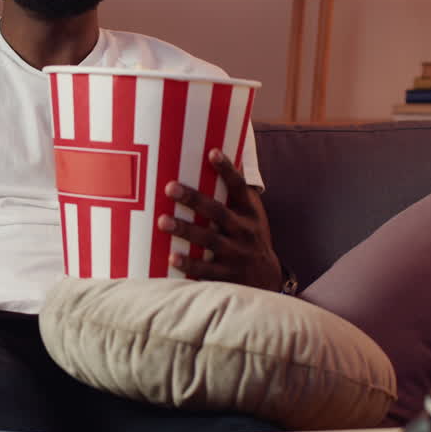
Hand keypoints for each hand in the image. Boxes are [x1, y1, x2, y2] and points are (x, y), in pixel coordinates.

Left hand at [157, 148, 281, 290]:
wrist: (268, 279)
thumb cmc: (250, 237)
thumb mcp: (251, 214)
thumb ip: (236, 192)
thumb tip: (219, 154)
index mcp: (250, 212)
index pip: (239, 187)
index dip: (227, 169)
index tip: (212, 152)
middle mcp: (245, 231)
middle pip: (218, 212)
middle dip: (194, 199)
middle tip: (170, 187)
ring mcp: (237, 255)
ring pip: (210, 240)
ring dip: (185, 230)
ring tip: (162, 221)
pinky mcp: (228, 276)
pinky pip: (207, 270)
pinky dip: (190, 264)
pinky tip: (172, 257)